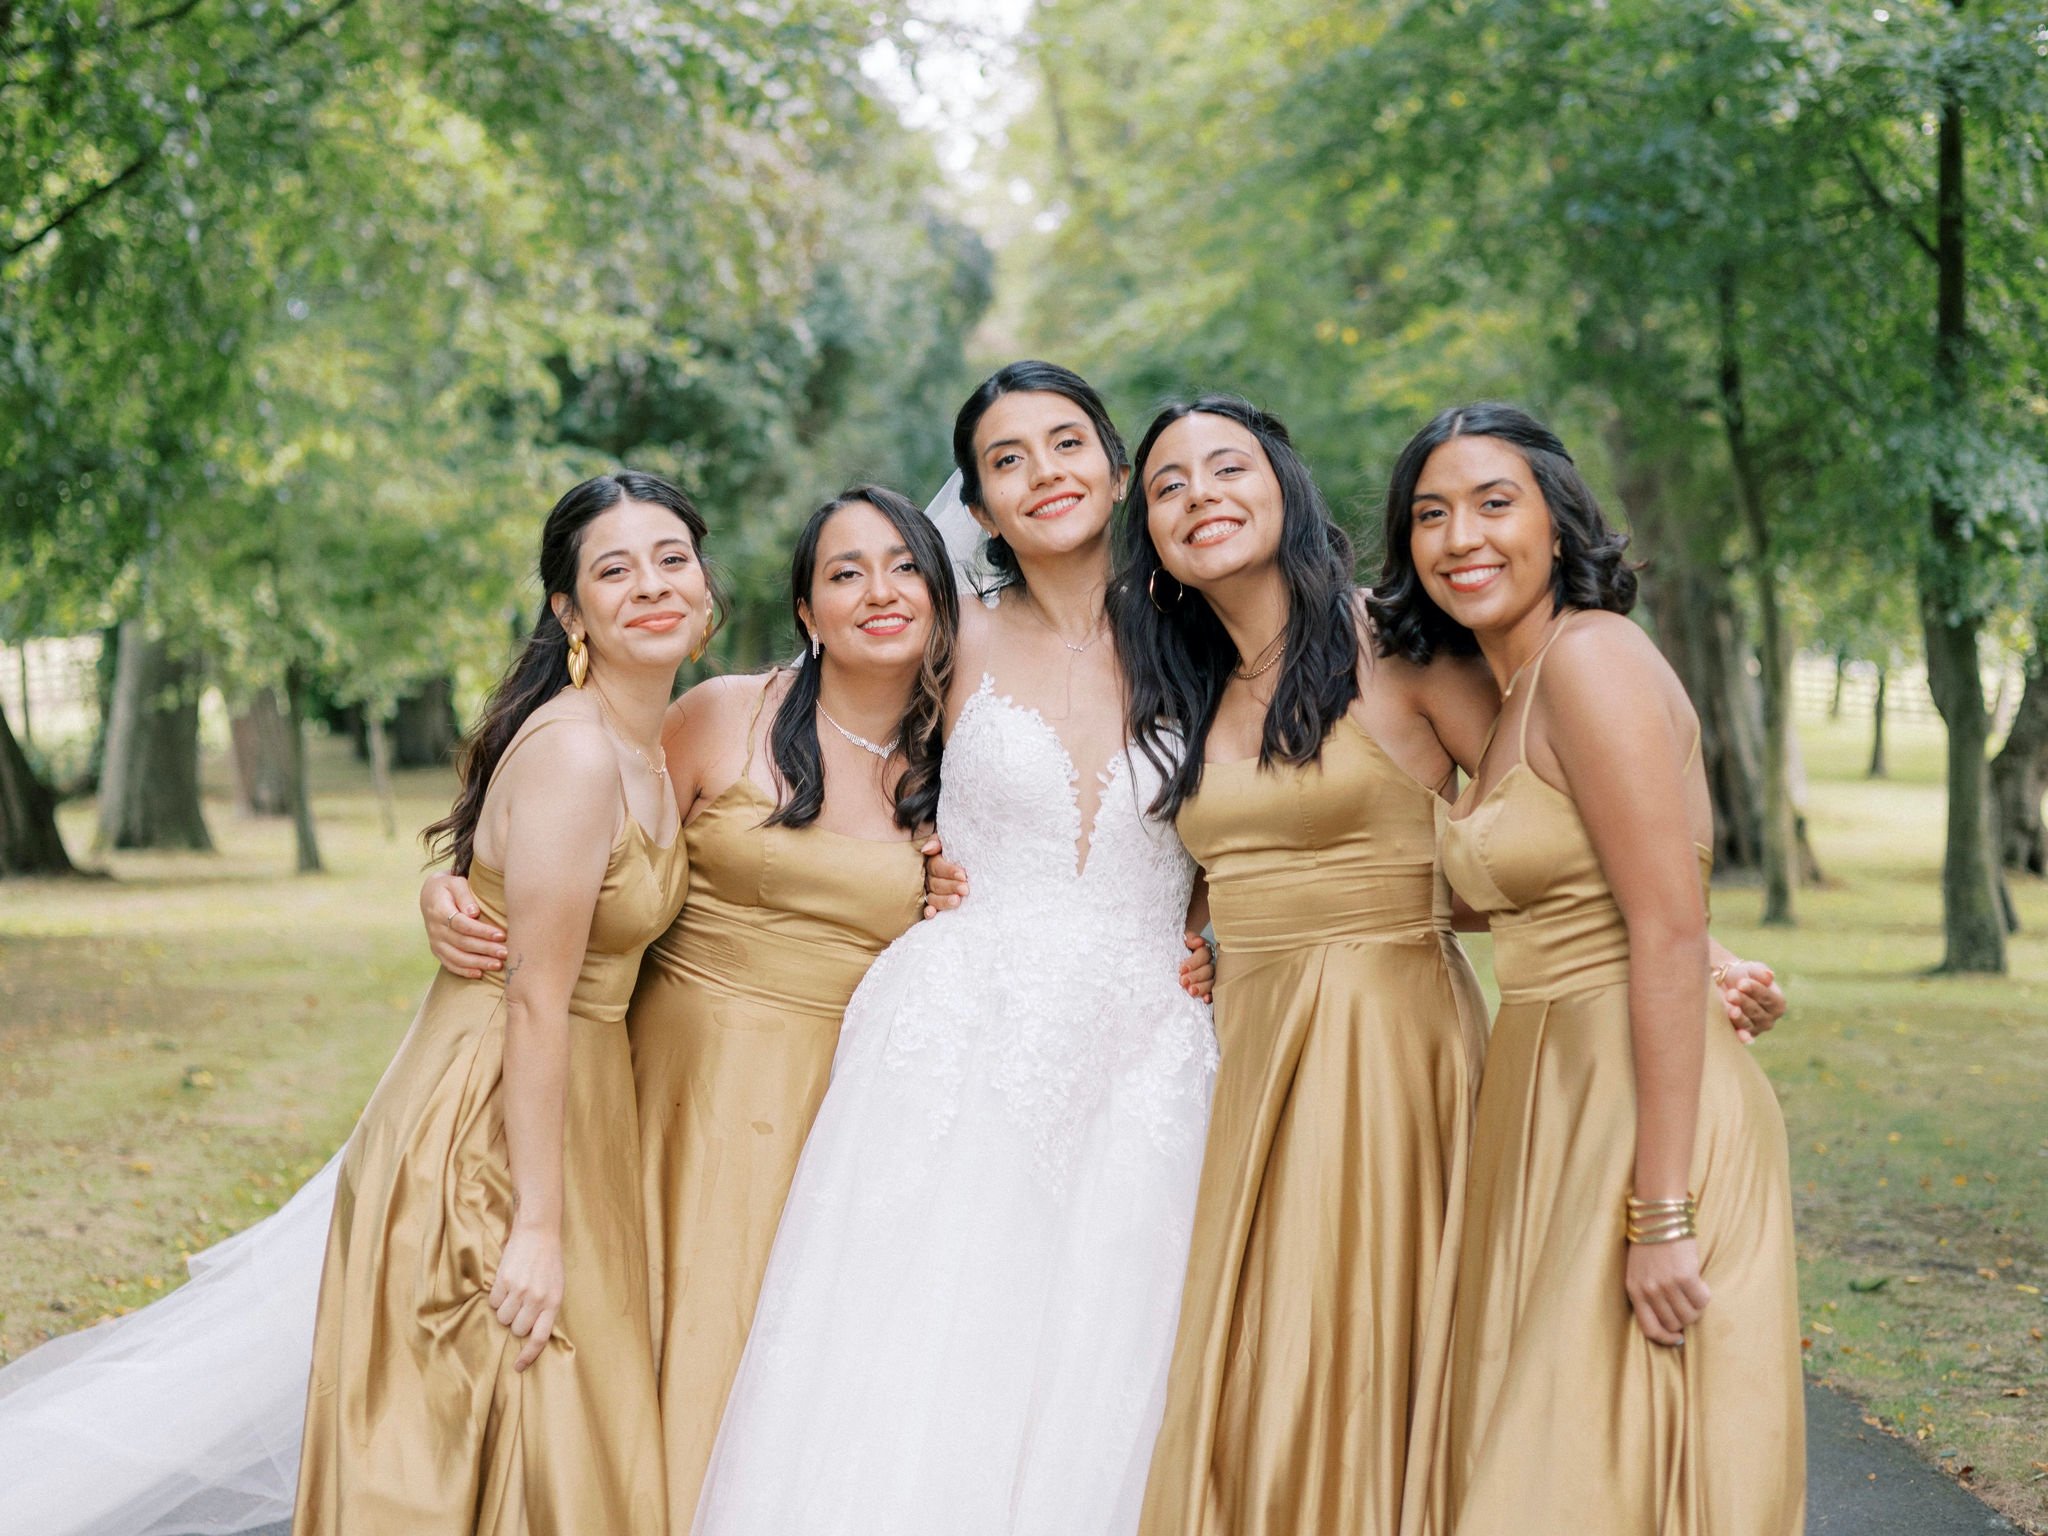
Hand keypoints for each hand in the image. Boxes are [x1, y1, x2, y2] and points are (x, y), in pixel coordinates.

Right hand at [423, 872, 506, 976]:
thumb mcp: (455, 883)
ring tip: (497, 965)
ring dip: (478, 963)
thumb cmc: (449, 887)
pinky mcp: (437, 950)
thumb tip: (473, 913)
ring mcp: (435, 942)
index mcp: (439, 911)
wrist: (430, 896)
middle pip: (462, 943)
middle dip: (486, 949)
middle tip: (505, 953)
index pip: (462, 925)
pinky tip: (480, 973)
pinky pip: (449, 964)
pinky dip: (464, 971)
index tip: (501, 935)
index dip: (482, 932)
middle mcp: (435, 929)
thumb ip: (464, 896)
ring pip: (457, 957)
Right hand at [490, 1223, 564, 1370]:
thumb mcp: (556, 1287)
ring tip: (514, 1292)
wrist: (539, 1233)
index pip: (540, 1338)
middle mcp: (537, 1299)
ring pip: (502, 1318)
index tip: (517, 1367)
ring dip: (505, 1310)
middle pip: (517, 1330)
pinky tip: (506, 1283)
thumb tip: (530, 1335)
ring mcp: (519, 1290)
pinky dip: (496, 1297)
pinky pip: (492, 1302)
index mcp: (553, 1303)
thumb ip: (546, 1310)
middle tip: (521, 1305)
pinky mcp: (504, 1281)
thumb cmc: (549, 1262)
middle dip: (516, 1322)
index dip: (528, 1356)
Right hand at [920, 835, 969, 919]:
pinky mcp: (934, 905)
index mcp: (932, 862)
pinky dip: (929, 912)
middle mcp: (929, 878)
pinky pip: (928, 908)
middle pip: (936, 883)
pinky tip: (932, 914)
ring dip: (943, 900)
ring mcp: (930, 892)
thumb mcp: (948, 843)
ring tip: (956, 901)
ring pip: (933, 897)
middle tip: (965, 889)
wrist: (970, 859)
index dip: (949, 871)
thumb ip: (937, 842)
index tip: (963, 875)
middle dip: (951, 886)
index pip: (937, 866)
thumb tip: (927, 849)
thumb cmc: (959, 851)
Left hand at [1178, 933, 1214, 1001]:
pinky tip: (1205, 1000)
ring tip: (1191, 992)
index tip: (1182, 969)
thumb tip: (1198, 942)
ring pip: (1211, 982)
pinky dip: (1210, 996)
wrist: (1171, 954)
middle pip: (1208, 970)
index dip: (1194, 962)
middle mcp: (1209, 963)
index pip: (1204, 954)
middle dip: (1196, 976)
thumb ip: (1189, 938)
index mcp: (1203, 950)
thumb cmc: (1176, 947)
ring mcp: (1209, 977)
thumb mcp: (1180, 939)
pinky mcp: (1207, 988)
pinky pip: (1212, 992)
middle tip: (1183, 982)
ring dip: (1202, 987)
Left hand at [1625, 1236, 1710, 1347]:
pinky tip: (1700, 1283)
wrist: (1658, 1216)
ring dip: (1695, 1308)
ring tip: (1693, 1292)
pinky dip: (1704, 1295)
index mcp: (1634, 1291)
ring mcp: (1667, 1284)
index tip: (1678, 1338)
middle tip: (1687, 1304)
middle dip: (1683, 1318)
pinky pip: (1702, 1300)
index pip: (1650, 1329)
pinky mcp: (1685, 1276)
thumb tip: (1670, 1322)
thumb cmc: (1650, 1245)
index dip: (1666, 1338)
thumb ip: (1649, 1294)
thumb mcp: (1639, 1272)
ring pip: (1690, 1315)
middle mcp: (1649, 1290)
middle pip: (1673, 1323)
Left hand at [1714, 959, 1783, 1043]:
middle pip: (1756, 1012)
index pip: (1769, 998)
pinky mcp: (1740, 1035)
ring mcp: (1754, 1029)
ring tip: (1731, 1009)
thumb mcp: (1751, 970)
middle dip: (1743, 1002)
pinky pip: (1739, 1036)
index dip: (1756, 991)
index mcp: (1778, 1003)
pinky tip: (1741, 1037)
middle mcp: (1769, 1019)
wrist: (1723, 984)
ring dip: (1738, 1017)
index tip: (1742, 983)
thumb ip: (1760, 972)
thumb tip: (1769, 975)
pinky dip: (1740, 1036)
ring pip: (1747, 1024)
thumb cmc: (1743, 976)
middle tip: (1731, 994)